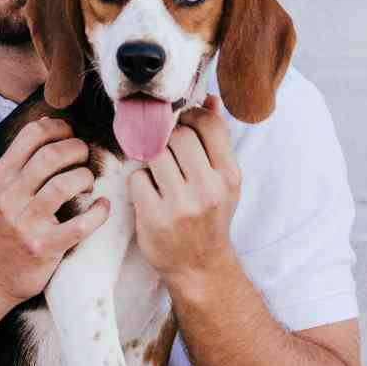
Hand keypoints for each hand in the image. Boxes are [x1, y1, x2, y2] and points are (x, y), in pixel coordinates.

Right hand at [0, 117, 110, 305]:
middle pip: (51, 155)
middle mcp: (10, 198)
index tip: (69, 134)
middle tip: (84, 156)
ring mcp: (27, 223)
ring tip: (88, 182)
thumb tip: (49, 129)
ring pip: (65, 184)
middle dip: (77, 149)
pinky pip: (81, 224)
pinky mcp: (45, 247)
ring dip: (86, 177)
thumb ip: (18, 166)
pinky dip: (99, 212)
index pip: (31, 136)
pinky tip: (102, 207)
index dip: (58, 128)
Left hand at [128, 93, 239, 283]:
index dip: (191, 117)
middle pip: (177, 135)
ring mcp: (181, 204)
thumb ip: (216, 141)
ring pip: (154, 154)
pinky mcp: (155, 217)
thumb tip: (210, 98)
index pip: (209, 123)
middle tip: (166, 154)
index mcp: (229, 175)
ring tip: (159, 176)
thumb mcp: (224, 181)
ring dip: (151, 161)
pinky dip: (139, 183)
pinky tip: (149, 195)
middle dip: (167, 140)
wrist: (200, 267)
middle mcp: (209, 188)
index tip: (183, 126)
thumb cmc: (210, 217)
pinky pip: (137, 178)